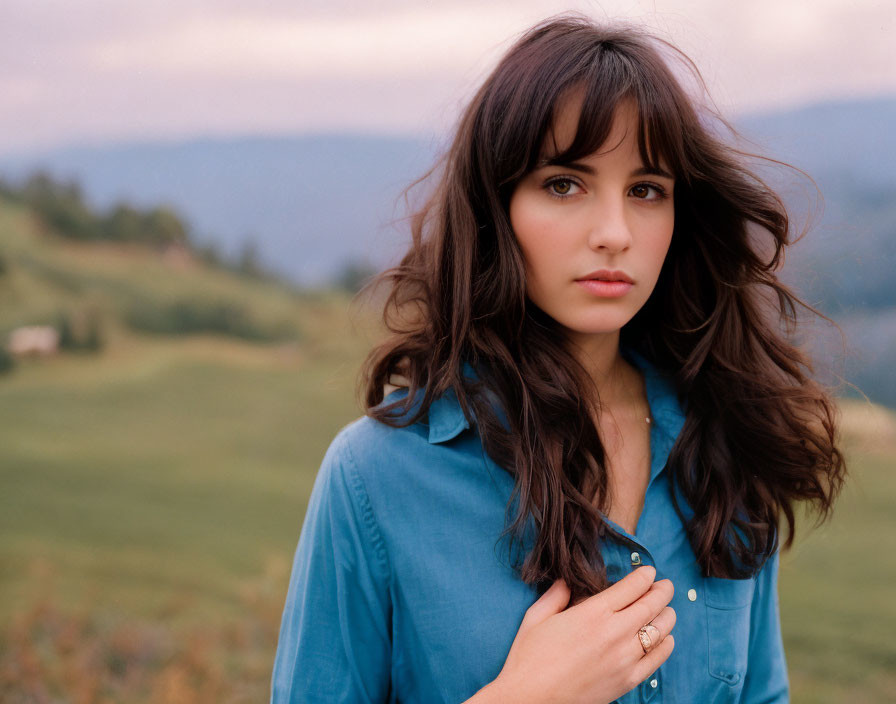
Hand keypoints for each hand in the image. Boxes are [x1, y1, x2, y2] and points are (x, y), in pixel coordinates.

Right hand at [490, 566, 674, 703]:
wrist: (529, 700)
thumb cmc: (529, 658)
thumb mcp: (536, 616)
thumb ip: (556, 594)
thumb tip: (568, 581)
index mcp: (592, 613)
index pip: (632, 587)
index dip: (644, 576)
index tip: (649, 571)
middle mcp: (614, 633)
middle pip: (651, 605)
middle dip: (662, 591)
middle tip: (665, 586)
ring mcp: (624, 659)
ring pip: (660, 631)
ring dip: (667, 616)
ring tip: (666, 610)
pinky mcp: (627, 681)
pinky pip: (657, 659)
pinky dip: (666, 645)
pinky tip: (666, 639)